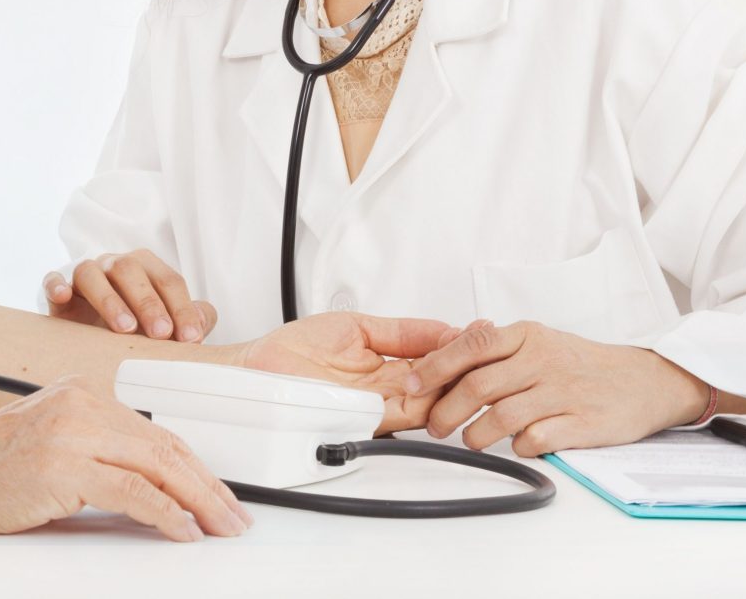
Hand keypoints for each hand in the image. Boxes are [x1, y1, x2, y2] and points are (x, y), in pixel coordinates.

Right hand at [0, 376, 252, 540]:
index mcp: (83, 394)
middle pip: (165, 446)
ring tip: (220, 526)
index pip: (156, 432)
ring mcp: (71, 432)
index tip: (219, 494)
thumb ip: (95, 448)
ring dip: (197, 501)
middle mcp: (82, 404)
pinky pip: (130, 490)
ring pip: (156, 465)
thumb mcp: (50, 442)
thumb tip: (150, 484)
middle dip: (208, 485)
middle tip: (234, 516)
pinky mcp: (61, 466)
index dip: (195, 467)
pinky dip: (165, 512)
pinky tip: (183, 529)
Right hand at [44, 250, 217, 341]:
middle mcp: (115, 266)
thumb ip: (192, 319)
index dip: (182, 307)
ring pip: (92, 274)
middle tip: (161, 333)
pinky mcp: (58, 290)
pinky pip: (53, 278)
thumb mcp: (166, 323)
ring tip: (125, 329)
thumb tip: (202, 323)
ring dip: (110, 299)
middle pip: (131, 270)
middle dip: (149, 302)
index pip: (168, 280)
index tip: (191, 337)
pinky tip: (64, 297)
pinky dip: (56, 285)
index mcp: (146, 268)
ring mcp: (85, 275)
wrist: (91, 335)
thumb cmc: (136, 326)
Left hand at [237, 312, 461, 434]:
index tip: (482, 333)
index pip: (433, 360)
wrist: (257, 368)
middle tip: (487, 348)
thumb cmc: (295, 349)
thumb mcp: (357, 327)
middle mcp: (386, 391)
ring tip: (472, 361)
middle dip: (464, 366)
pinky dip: (426, 400)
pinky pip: (403, 414)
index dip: (458, 349)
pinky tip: (443, 381)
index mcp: (387, 367)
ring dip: (451, 383)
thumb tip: (442, 327)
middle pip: (438, 384)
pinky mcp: (364, 418)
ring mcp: (376, 407)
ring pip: (428, 402)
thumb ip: (401, 331)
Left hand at [411, 320, 707, 455]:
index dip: (435, 367)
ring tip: (468, 441)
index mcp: (527, 336)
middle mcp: (542, 360)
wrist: (645, 381)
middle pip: (479, 385)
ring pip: (502, 415)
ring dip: (476, 434)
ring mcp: (563, 392)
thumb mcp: (538, 342)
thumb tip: (440, 358)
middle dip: (446, 410)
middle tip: (433, 427)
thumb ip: (495, 350)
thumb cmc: (581, 364)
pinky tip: (514, 446)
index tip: (411, 385)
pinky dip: (517, 446)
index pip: (471, 346)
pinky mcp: (582, 423)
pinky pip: (536, 439)